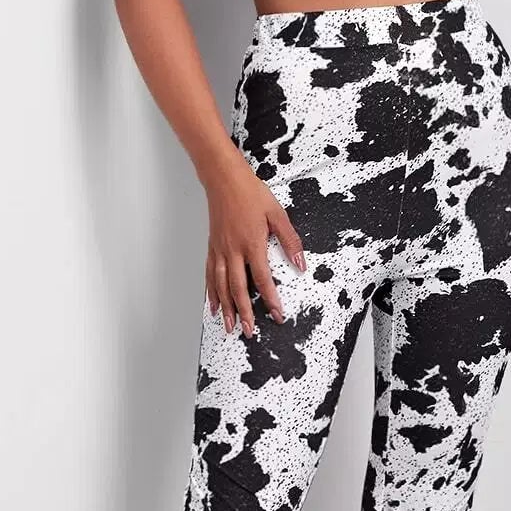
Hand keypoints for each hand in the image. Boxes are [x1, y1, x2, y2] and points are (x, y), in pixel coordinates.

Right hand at [203, 155, 305, 335]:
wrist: (224, 179)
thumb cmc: (250, 193)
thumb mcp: (277, 214)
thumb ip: (290, 241)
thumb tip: (301, 264)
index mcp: (252, 243)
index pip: (262, 279)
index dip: (270, 299)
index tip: (277, 314)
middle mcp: (233, 250)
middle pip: (238, 288)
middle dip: (244, 312)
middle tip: (249, 331)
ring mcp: (220, 250)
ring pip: (221, 286)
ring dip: (227, 308)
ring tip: (230, 326)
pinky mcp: (212, 247)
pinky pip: (210, 275)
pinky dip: (211, 293)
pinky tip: (214, 306)